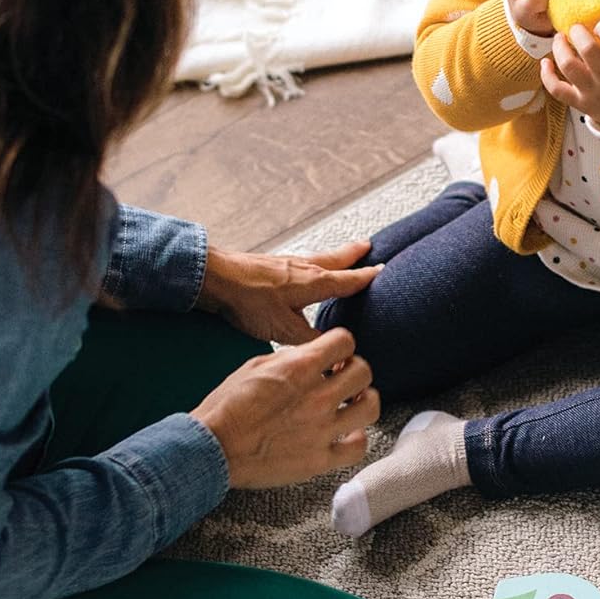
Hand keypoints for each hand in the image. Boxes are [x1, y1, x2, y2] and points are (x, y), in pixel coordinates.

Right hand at [192, 327, 379, 488]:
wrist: (211, 448)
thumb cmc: (226, 406)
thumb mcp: (255, 366)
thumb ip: (290, 359)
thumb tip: (311, 356)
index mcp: (299, 368)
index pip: (345, 342)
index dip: (342, 347)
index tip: (335, 356)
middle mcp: (317, 396)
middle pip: (364, 372)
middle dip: (354, 371)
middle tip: (343, 379)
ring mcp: (321, 430)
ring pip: (371, 407)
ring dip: (363, 401)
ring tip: (352, 404)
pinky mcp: (319, 459)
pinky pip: (358, 446)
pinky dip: (356, 438)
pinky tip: (345, 434)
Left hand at [197, 241, 379, 343]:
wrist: (216, 279)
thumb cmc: (249, 301)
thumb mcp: (285, 331)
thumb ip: (313, 342)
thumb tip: (335, 352)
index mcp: (315, 282)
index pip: (350, 280)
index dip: (368, 277)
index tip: (383, 271)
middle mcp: (306, 268)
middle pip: (337, 259)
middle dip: (354, 254)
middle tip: (368, 246)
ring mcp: (288, 263)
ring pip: (320, 257)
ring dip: (335, 255)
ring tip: (343, 254)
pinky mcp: (272, 264)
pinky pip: (303, 261)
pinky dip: (313, 262)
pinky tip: (304, 269)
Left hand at [540, 20, 599, 131]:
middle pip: (589, 51)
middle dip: (578, 33)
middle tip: (576, 27)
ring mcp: (592, 92)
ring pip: (569, 66)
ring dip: (560, 48)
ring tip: (559, 38)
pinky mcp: (578, 102)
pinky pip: (557, 89)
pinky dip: (547, 75)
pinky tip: (546, 62)